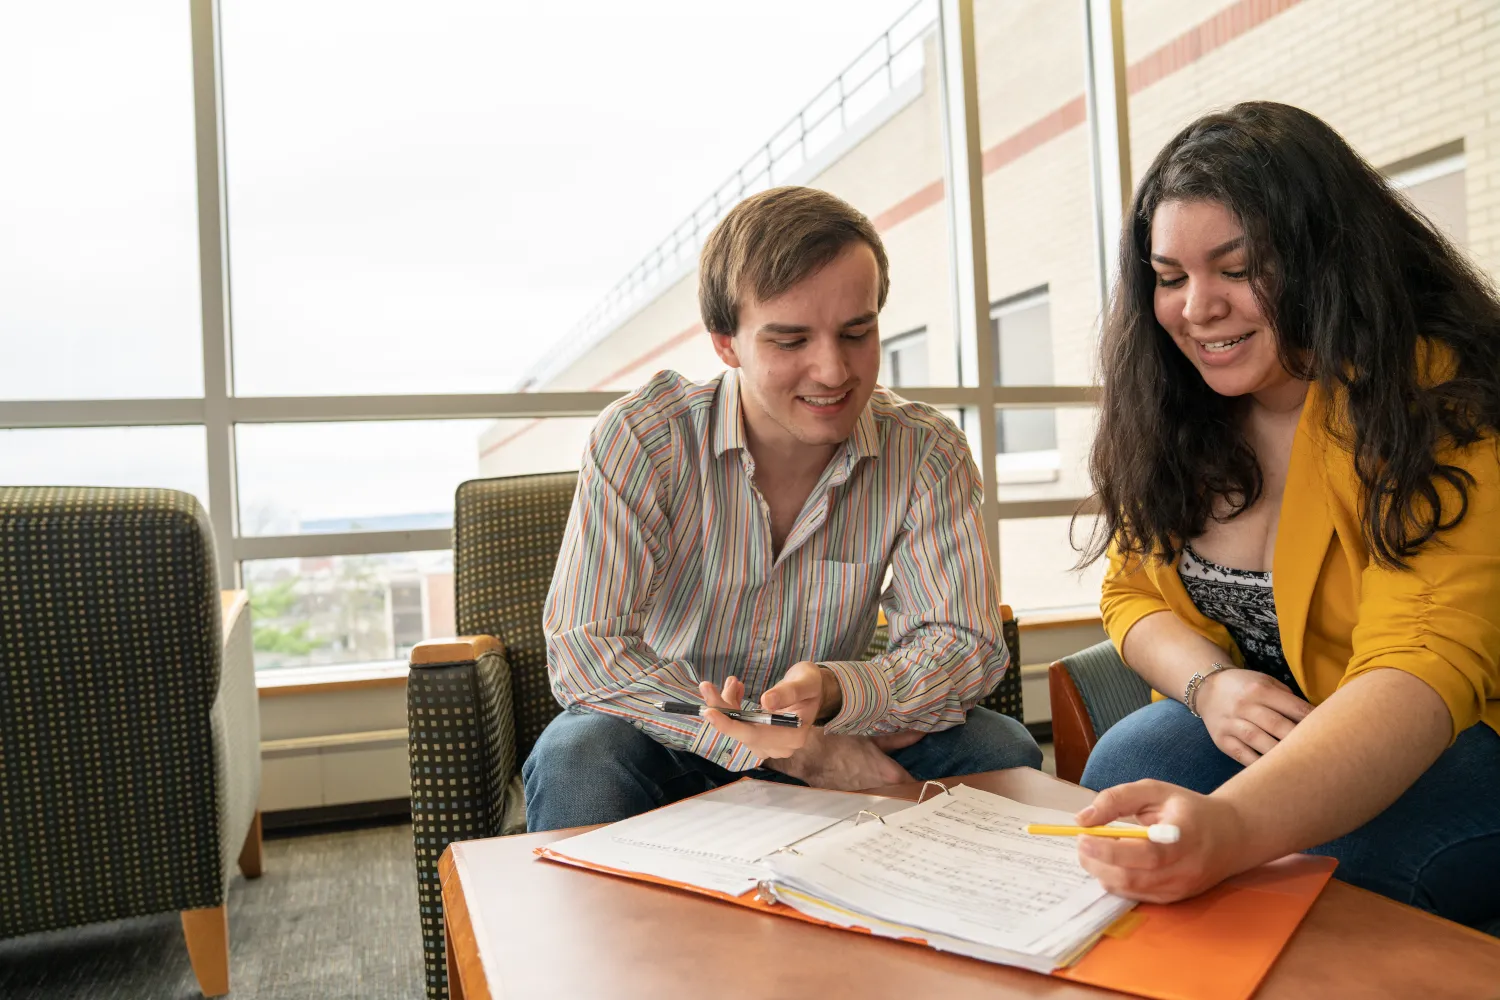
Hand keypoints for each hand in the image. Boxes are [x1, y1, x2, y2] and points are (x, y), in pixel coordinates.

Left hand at [698, 668, 818, 759]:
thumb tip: (767, 702)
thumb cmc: (810, 684)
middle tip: (706, 686)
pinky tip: (735, 689)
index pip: (756, 735)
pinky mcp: (761, 738)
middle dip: (722, 709)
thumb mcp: (804, 681)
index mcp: (793, 735)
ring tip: (732, 682)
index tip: (710, 711)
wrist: (813, 690)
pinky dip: (732, 707)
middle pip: (743, 733)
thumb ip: (788, 692)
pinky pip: (740, 725)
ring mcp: (770, 744)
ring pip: (738, 728)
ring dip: (727, 705)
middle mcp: (780, 746)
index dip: (731, 725)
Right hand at [765, 728, 912, 790]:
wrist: (807, 753)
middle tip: (920, 794)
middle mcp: (879, 791)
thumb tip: (921, 732)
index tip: (934, 787)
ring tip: (898, 797)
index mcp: (889, 775)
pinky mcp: (850, 803)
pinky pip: (867, 804)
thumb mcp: (870, 737)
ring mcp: (864, 800)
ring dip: (891, 799)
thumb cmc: (840, 741)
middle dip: (910, 796)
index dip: (926, 788)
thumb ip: (898, 738)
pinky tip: (874, 798)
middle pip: (903, 798)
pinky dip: (872, 801)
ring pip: (885, 803)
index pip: (916, 788)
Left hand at [1073, 780, 1251, 903]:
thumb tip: (1083, 818)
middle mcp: (1186, 869)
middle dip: (1098, 862)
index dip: (1111, 849)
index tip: (1082, 836)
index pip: (1146, 853)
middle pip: (1134, 877)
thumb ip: (1117, 799)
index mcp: (1185, 836)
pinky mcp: (1174, 899)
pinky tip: (1111, 863)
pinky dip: (1116, 881)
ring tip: (1093, 851)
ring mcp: (1181, 888)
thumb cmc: (1187, 809)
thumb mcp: (1154, 791)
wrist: (1231, 836)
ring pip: (1131, 889)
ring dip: (1103, 872)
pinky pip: (1137, 895)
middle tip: (1081, 844)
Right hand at [1195, 668, 1311, 765]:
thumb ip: (1287, 698)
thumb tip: (1314, 719)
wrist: (1207, 689)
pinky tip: (1274, 770)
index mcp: (1259, 689)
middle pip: (1277, 725)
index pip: (1293, 707)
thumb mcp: (1265, 682)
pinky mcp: (1222, 740)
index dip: (1313, 720)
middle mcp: (1244, 706)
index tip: (1330, 732)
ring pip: (1259, 741)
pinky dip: (1259, 764)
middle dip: (1300, 739)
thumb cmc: (1245, 687)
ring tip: (1300, 764)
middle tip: (1319, 752)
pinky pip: (1243, 755)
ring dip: (1281, 753)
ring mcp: (1231, 724)